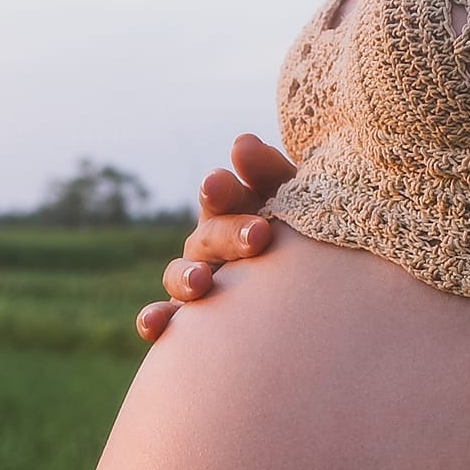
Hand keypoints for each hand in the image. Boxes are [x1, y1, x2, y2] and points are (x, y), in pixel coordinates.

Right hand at [137, 134, 295, 342]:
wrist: (315, 306)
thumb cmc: (305, 241)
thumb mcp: (299, 203)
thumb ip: (271, 174)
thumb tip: (241, 144)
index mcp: (236, 212)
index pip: (221, 195)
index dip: (220, 191)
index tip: (220, 185)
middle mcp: (211, 245)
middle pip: (209, 236)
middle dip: (228, 234)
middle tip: (259, 237)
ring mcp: (197, 282)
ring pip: (178, 275)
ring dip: (186, 276)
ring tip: (202, 281)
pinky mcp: (187, 323)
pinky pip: (167, 321)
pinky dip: (153, 319)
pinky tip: (154, 325)